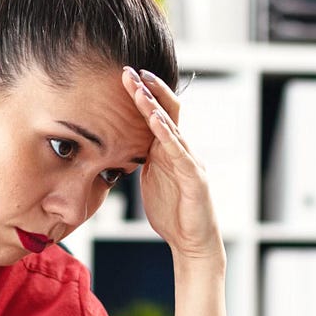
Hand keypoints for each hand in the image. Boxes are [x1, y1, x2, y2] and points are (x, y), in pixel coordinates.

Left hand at [121, 67, 223, 262]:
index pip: (156, 115)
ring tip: (138, 88)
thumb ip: (142, 161)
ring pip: (172, 127)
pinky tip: (154, 120)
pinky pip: (179, 152)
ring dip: (153, 106)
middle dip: (148, 90)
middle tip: (129, 71)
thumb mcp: (150, 180)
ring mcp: (190, 162)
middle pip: (166, 112)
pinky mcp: (195, 178)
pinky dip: (166, 134)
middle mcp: (181, 150)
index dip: (142, 95)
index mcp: (168, 151)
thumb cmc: (172, 214)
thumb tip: (120, 147)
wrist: (192, 243)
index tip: (125, 76)